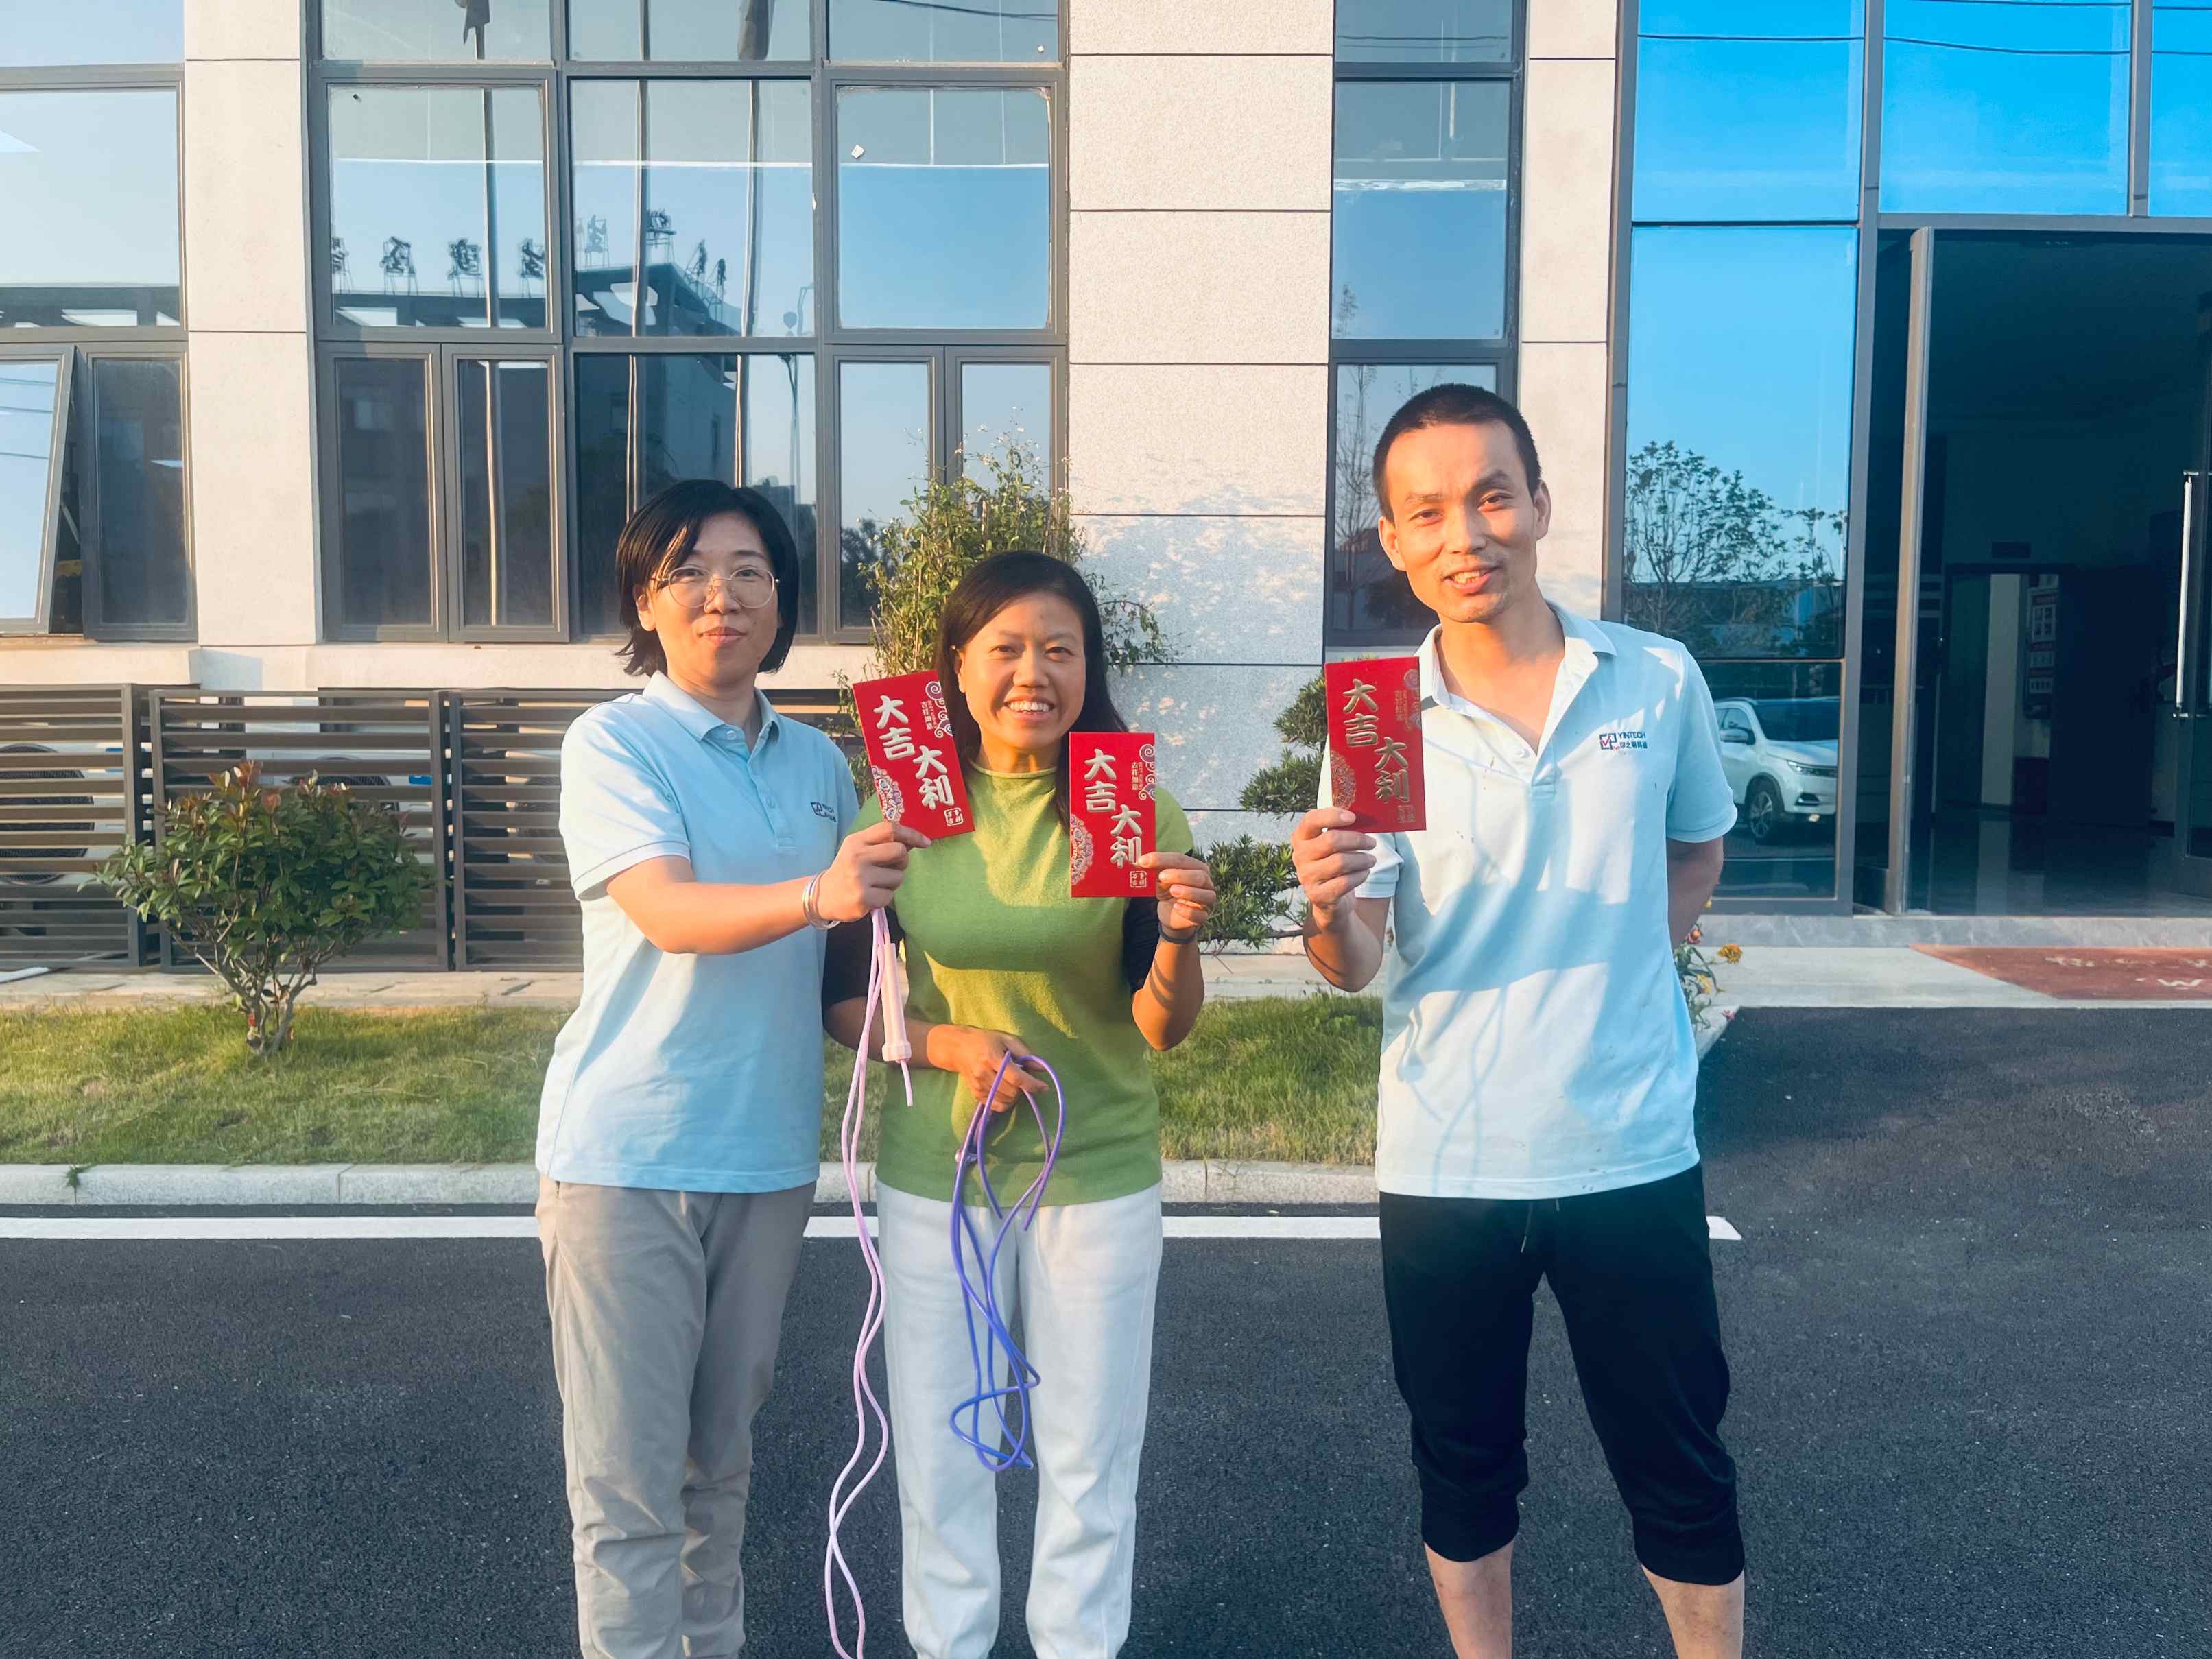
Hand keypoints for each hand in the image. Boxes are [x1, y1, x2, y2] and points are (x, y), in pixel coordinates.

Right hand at [815, 820, 930, 922]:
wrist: (823, 895)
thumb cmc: (847, 869)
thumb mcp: (859, 849)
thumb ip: (882, 842)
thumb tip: (913, 841)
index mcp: (857, 840)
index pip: (890, 829)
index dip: (912, 834)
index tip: (925, 842)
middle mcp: (857, 856)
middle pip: (899, 852)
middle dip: (902, 861)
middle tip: (890, 868)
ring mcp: (860, 878)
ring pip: (898, 877)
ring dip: (892, 882)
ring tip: (876, 884)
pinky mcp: (863, 898)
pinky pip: (890, 896)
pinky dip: (885, 897)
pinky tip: (871, 895)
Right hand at [934, 1026, 1044, 1119]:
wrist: (959, 1048)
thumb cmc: (986, 1040)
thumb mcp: (1007, 1039)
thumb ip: (1025, 1053)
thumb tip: (1042, 1069)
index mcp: (992, 1058)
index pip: (1016, 1077)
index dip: (1032, 1084)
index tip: (1044, 1087)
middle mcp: (983, 1074)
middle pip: (1011, 1092)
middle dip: (1024, 1090)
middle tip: (1025, 1080)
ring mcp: (978, 1085)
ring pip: (1005, 1101)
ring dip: (1016, 1097)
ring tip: (1015, 1084)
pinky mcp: (976, 1093)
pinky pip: (996, 1106)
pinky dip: (1006, 1102)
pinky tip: (1007, 1092)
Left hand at [1139, 851, 1216, 938]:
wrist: (1171, 914)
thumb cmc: (1168, 890)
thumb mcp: (1160, 878)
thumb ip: (1153, 869)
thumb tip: (1140, 862)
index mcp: (1196, 868)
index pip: (1182, 860)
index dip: (1162, 859)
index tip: (1143, 861)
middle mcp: (1206, 883)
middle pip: (1200, 876)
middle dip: (1180, 875)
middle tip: (1162, 876)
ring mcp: (1206, 901)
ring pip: (1206, 895)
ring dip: (1189, 892)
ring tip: (1173, 890)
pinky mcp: (1201, 917)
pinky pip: (1200, 915)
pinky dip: (1188, 911)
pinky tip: (1176, 907)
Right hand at [1291, 807, 1376, 923]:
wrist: (1329, 898)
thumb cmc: (1333, 862)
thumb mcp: (1332, 844)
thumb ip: (1341, 829)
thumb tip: (1364, 816)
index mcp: (1301, 837)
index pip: (1311, 819)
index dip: (1333, 816)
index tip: (1353, 817)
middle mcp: (1299, 856)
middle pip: (1331, 840)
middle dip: (1357, 840)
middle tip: (1372, 843)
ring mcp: (1306, 876)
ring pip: (1341, 862)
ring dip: (1362, 859)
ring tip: (1370, 859)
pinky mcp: (1317, 895)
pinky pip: (1345, 882)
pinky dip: (1360, 875)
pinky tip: (1364, 873)